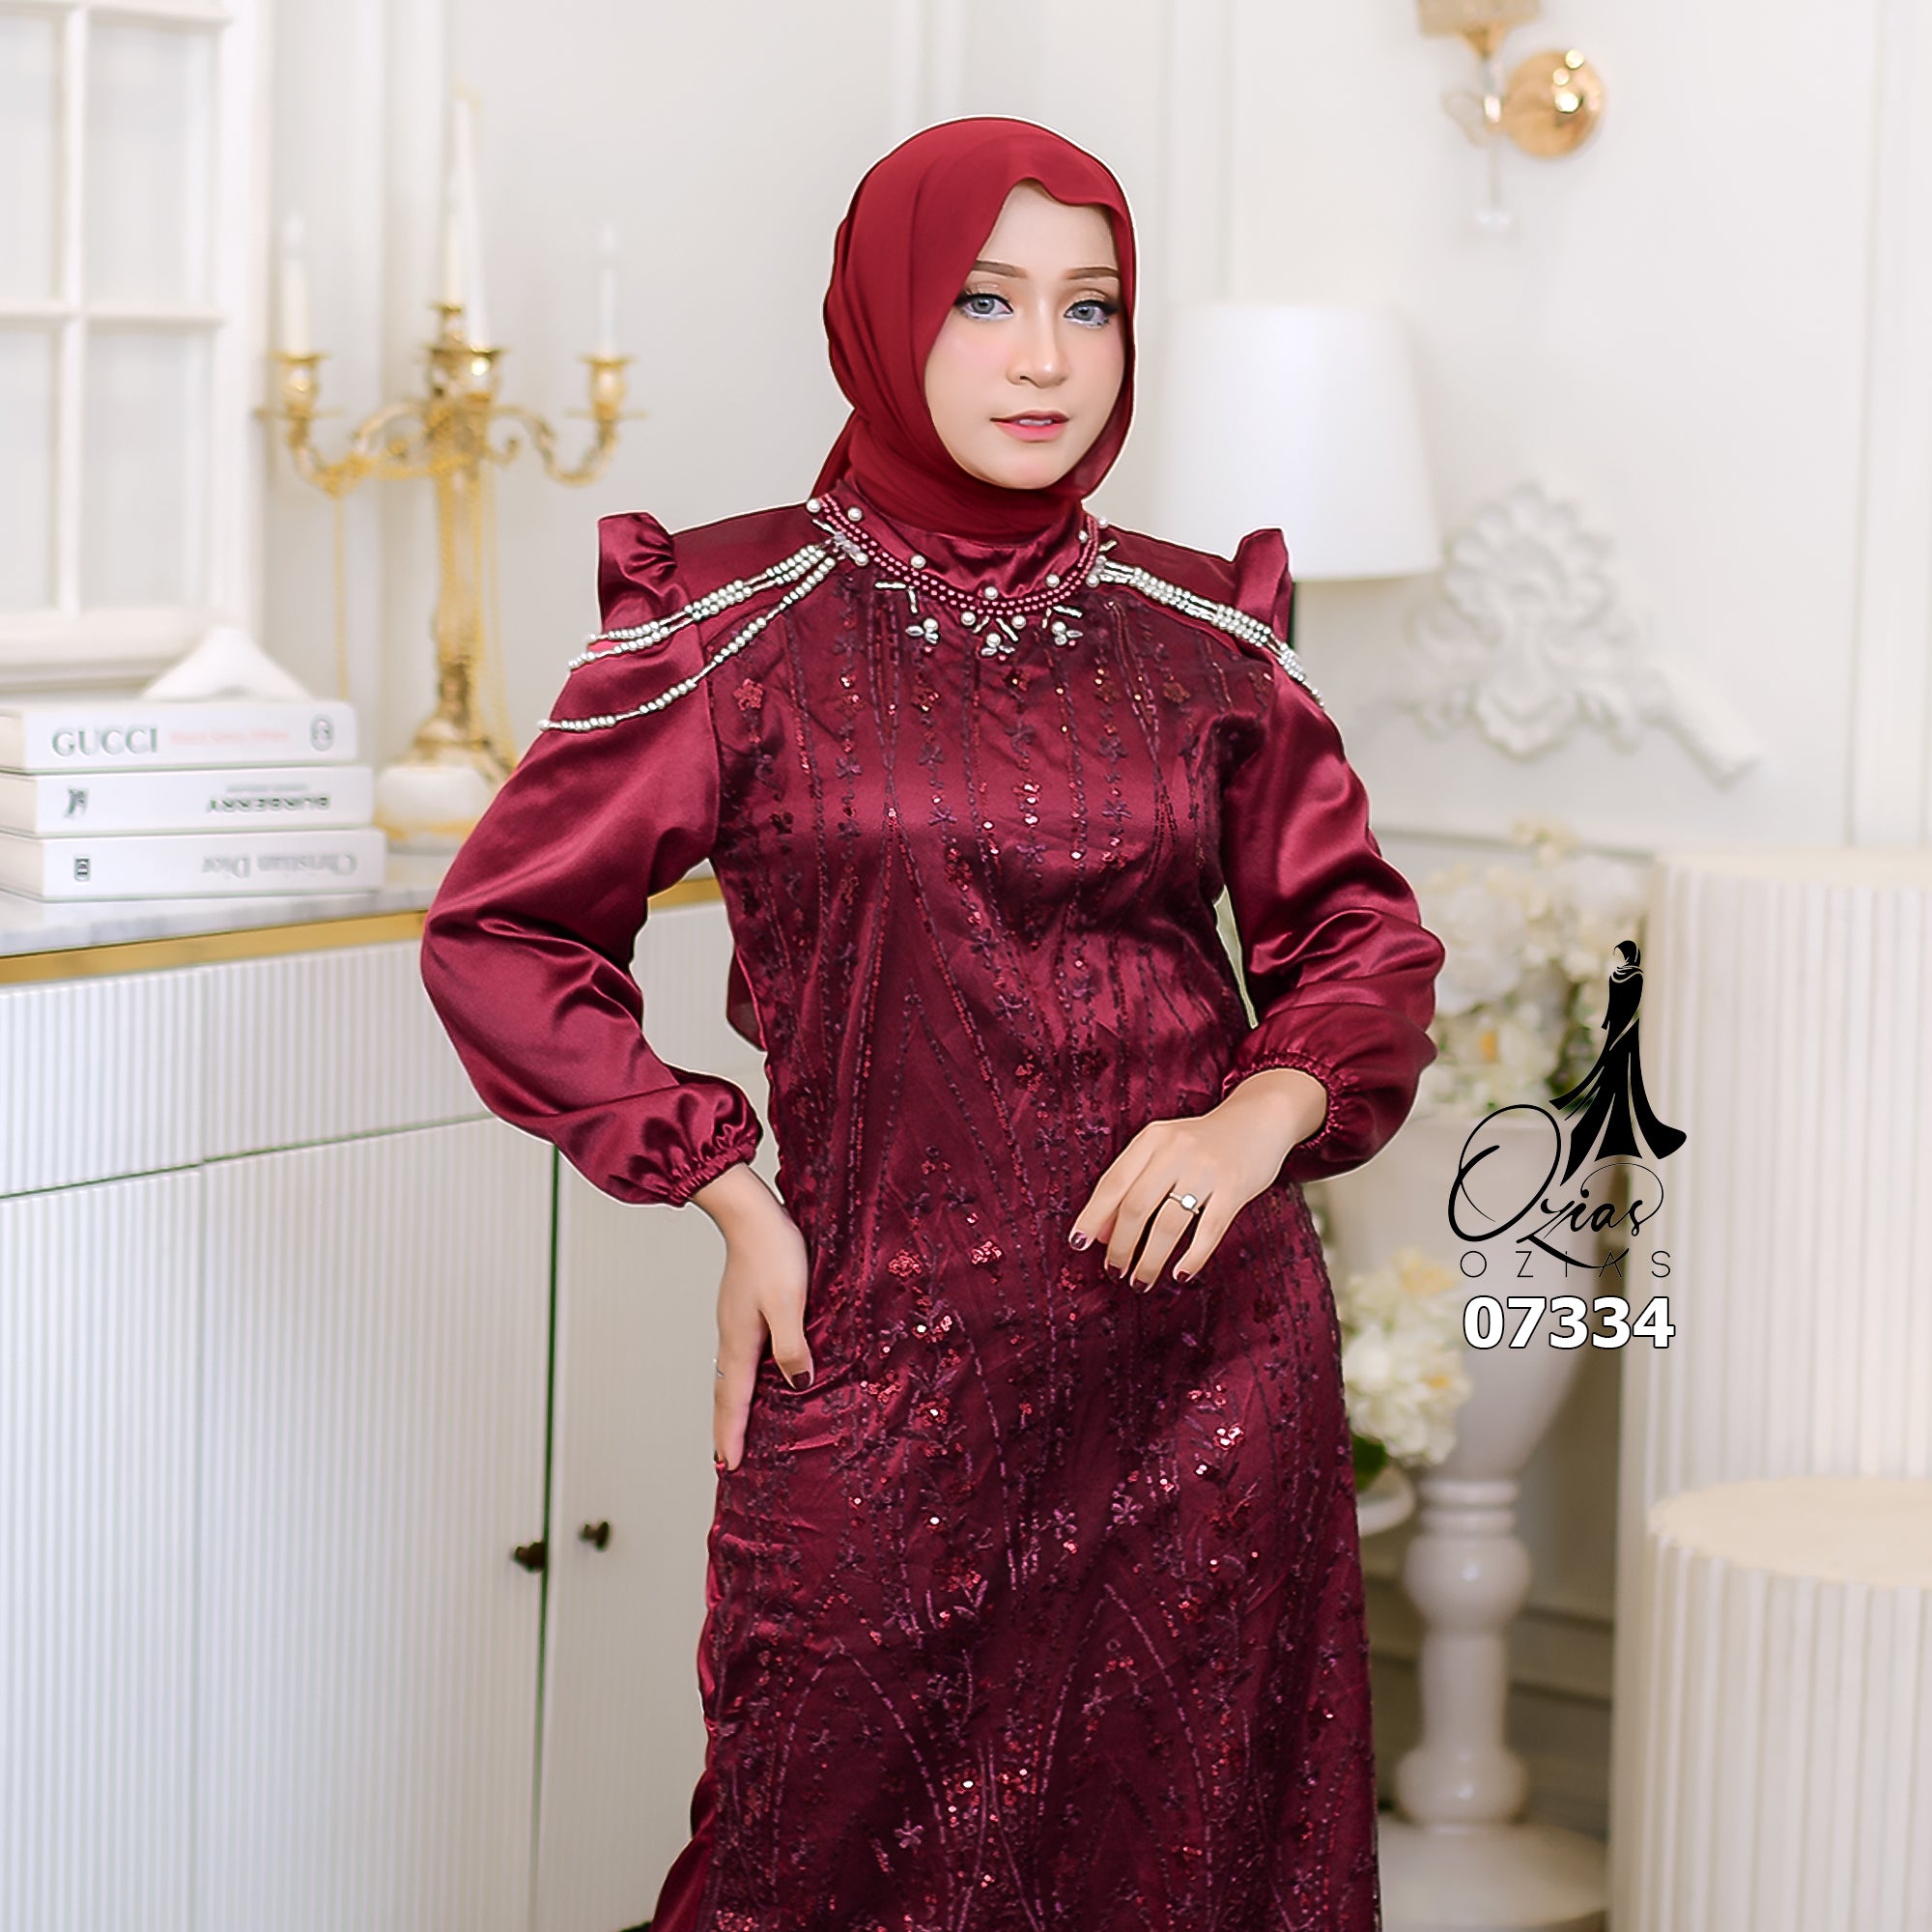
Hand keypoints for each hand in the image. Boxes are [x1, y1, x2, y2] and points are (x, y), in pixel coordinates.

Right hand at [690, 1162, 812, 1470]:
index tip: (728, 1466)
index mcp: (740, 1341)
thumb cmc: (772, 1253)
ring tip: (734, 1428)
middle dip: (725, 1427)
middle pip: (725, 1392)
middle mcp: (732, 1336)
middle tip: (723, 1459)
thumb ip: (792, 1345)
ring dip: (732, 1405)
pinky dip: (741, 1379)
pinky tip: (753, 1376)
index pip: (734, 1400)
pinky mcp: (743, 1307)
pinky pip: (739, 1356)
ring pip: (731, 1374)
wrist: (751, 1213)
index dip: (732, 1434)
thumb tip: (797, 1383)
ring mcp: (735, 1321)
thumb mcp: (789, 1302)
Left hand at [1069, 1068, 1327, 1289]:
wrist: (1260, 1119)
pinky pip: (1208, 1230)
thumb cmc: (1203, 1143)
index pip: (1112, 1182)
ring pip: (1167, 1224)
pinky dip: (1191, 1258)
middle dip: (1120, 1246)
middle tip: (1114, 1270)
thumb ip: (1134, 1182)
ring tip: (1140, 1281)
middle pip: (1135, 1206)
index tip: (1079, 1244)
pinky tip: (1180, 1275)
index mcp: (1151, 1139)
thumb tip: (1103, 1233)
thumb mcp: (1164, 1149)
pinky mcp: (1234, 1188)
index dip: (1093, 1217)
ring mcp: (1205, 1169)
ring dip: (1149, 1259)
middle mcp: (1174, 1150)